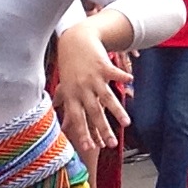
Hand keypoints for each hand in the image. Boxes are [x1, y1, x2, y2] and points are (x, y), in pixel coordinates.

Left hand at [54, 22, 133, 161]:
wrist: (75, 39)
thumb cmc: (70, 62)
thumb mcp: (64, 82)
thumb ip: (62, 98)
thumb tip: (57, 112)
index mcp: (72, 95)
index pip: (77, 118)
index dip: (83, 133)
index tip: (89, 147)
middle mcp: (82, 89)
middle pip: (93, 113)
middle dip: (103, 130)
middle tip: (111, 145)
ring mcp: (93, 78)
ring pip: (106, 98)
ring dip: (117, 111)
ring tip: (126, 124)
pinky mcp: (103, 66)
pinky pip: (114, 74)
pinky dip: (122, 77)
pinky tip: (131, 82)